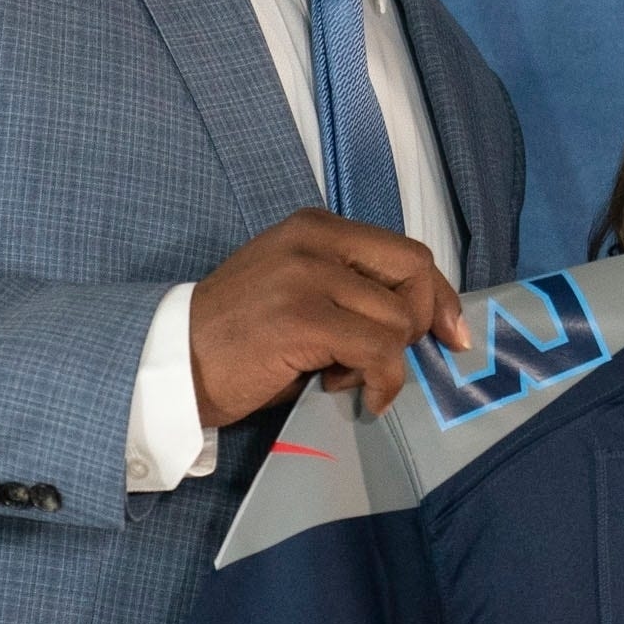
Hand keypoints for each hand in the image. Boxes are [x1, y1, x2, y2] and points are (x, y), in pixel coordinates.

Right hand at [185, 209, 469, 429]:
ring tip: (342, 376)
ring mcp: (308, 276)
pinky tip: (360, 396)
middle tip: (390, 363)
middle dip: (419, 327)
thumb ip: (350, 289)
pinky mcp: (303, 318)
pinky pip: (378, 350)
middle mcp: (315, 240)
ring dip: (385, 362)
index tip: (450, 334)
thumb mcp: (297, 291)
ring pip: (397, 320)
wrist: (172, 363)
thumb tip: (424, 320)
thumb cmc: (237, 338)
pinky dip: (382, 382)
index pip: (406, 251)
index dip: (438, 295)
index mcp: (316, 228)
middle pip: (414, 275)